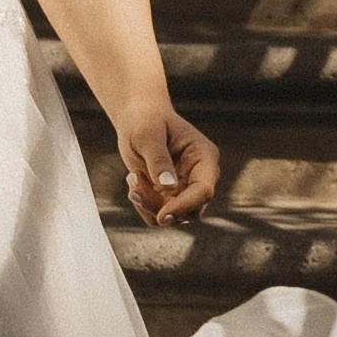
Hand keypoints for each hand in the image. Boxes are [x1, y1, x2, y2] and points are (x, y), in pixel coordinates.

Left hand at [119, 108, 219, 227]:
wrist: (137, 119)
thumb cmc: (145, 120)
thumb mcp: (148, 135)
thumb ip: (158, 160)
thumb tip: (168, 186)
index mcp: (204, 158)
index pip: (204, 190)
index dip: (185, 206)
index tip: (162, 216)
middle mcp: (200, 177)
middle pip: (190, 210)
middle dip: (160, 207)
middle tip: (134, 190)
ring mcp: (186, 189)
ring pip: (173, 217)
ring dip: (147, 204)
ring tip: (132, 177)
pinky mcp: (170, 197)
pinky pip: (157, 214)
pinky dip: (142, 204)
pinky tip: (134, 180)